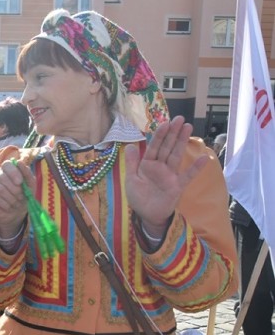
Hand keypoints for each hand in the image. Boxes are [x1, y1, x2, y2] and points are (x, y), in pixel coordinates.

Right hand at [0, 159, 31, 236]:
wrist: (17, 211)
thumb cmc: (24, 195)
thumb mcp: (30, 185)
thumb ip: (27, 174)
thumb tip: (19, 162)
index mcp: (8, 169)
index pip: (7, 165)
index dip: (13, 172)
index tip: (20, 182)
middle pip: (2, 177)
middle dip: (14, 190)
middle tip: (21, 197)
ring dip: (10, 198)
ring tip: (16, 203)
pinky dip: (3, 204)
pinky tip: (8, 207)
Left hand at [124, 116, 206, 231]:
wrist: (147, 215)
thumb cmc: (139, 197)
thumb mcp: (131, 179)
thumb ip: (132, 163)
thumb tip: (130, 145)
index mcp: (148, 164)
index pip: (154, 147)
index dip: (160, 135)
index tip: (166, 122)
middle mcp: (160, 167)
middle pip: (167, 147)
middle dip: (173, 133)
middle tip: (180, 119)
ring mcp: (170, 175)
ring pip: (176, 155)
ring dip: (182, 142)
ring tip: (188, 128)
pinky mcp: (178, 186)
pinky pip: (188, 175)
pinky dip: (196, 168)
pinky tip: (204, 158)